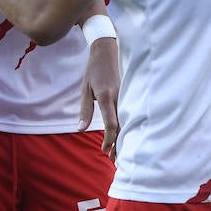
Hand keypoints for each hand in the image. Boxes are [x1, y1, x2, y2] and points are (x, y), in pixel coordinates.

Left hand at [79, 36, 120, 159]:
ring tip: (119, 151)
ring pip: (127, 121)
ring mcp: (126, 95)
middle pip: (122, 126)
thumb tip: (81, 128)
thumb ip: (85, 110)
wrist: (106, 51)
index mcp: (107, 96)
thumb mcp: (84, 89)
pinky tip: (125, 134)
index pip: (111, 123)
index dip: (109, 139)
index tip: (104, 150)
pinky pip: (129, 113)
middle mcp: (119, 97)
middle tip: (114, 159)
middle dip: (118, 144)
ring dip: (124, 137)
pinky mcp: (129, 94)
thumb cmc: (93, 70)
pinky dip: (127, 126)